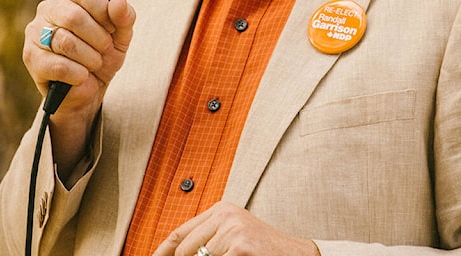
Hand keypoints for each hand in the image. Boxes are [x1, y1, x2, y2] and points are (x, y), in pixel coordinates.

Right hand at [22, 0, 134, 172]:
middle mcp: (47, 10)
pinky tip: (82, 79)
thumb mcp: (122, 39)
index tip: (112, 27)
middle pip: (75, 13)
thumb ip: (125, 19)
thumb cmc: (104, 59)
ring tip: (94, 68)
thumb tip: (121, 3)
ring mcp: (34, 34)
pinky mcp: (30, 61)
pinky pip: (55, 63)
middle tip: (106, 54)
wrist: (87, 95)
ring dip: (89, 58)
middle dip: (99, 38)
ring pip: (65, 39)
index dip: (103, 8)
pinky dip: (76, 74)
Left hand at [152, 201, 319, 255]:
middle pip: (183, 249)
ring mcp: (232, 229)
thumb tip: (178, 254)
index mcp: (221, 210)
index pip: (179, 232)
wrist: (298, 254)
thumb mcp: (234, 237)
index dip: (162, 251)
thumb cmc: (265, 250)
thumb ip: (208, 240)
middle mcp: (225, 215)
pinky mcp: (240, 245)